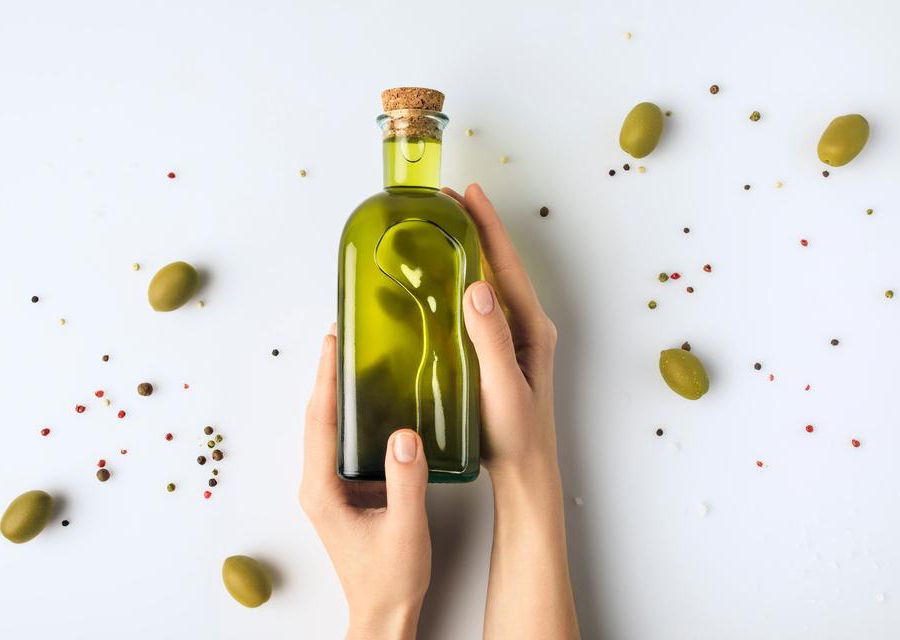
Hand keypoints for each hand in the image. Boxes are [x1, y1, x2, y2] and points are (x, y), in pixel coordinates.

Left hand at [300, 326, 430, 639]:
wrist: (384, 611)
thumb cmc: (389, 579)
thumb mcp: (405, 529)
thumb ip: (406, 483)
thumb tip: (405, 435)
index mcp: (322, 489)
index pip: (321, 421)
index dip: (326, 379)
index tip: (334, 344)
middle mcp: (318, 483)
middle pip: (319, 417)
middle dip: (329, 375)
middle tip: (345, 337)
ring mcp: (330, 486)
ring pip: (330, 427)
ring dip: (340, 391)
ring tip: (358, 356)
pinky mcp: (345, 490)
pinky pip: (345, 441)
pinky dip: (355, 413)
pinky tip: (376, 399)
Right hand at [442, 184, 559, 477]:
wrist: (524, 474)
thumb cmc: (515, 434)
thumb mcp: (502, 386)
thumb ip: (491, 338)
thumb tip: (477, 286)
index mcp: (532, 327)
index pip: (505, 265)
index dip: (487, 226)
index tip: (467, 193)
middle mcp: (526, 326)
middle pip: (498, 266)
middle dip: (474, 229)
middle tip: (444, 202)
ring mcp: (513, 339)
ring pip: (488, 284)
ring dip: (466, 253)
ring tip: (439, 230)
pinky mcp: (498, 353)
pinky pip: (478, 307)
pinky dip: (459, 284)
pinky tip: (439, 284)